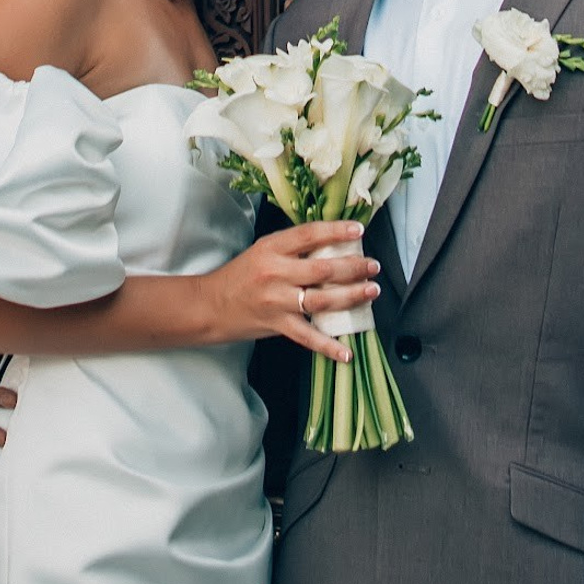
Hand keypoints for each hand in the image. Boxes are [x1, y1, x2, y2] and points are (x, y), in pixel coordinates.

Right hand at [202, 221, 378, 360]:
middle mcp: (275, 273)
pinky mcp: (277, 325)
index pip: (308, 234)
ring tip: (371, 291)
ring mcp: (277, 301)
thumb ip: (292, 248)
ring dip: (351, 296)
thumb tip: (331, 244)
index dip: (336, 231)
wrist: (211, 305)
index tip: (358, 231)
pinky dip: (329, 347)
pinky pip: (308, 337)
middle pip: (322, 269)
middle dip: (353, 267)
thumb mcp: (262, 251)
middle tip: (373, 266)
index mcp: (271, 248)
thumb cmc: (240, 275)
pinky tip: (347, 352)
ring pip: (321, 299)